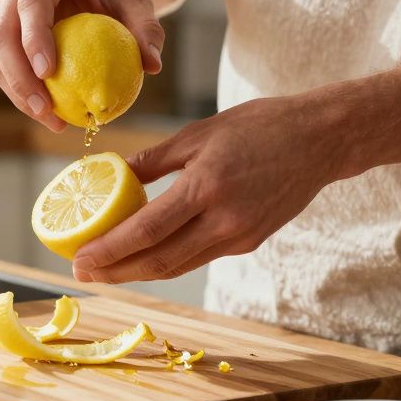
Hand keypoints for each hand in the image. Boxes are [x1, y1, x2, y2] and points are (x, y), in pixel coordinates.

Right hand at [0, 0, 164, 131]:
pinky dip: (18, 90)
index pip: (32, 2)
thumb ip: (147, 28)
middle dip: (19, 76)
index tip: (48, 73)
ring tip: (49, 118)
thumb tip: (152, 65)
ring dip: (16, 90)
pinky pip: (0, 63)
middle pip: (3, 31)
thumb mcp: (137, 0)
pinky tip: (46, 112)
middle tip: (46, 110)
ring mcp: (2, 1)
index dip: (34, 38)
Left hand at [71, 96, 347, 282]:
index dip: (108, 250)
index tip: (78, 259)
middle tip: (81, 273)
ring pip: (177, 265)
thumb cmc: (260, 126)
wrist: (321, 141)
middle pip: (158, 260)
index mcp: (207, 186)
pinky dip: (166, 259)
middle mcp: (224, 219)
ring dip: (137, 272)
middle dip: (115, 271)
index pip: (146, 230)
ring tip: (104, 271)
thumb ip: (154, 160)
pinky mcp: (249, 242)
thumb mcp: (199, 132)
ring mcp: (239, 235)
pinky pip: (198, 256)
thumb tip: (112, 174)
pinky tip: (144, 256)